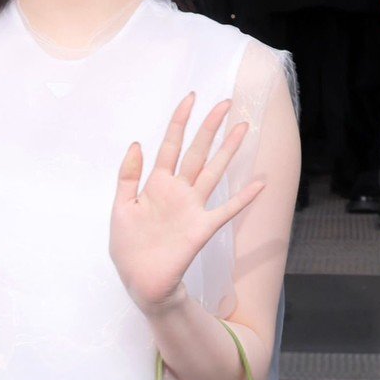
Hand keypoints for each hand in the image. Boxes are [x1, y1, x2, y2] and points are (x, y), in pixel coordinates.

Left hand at [109, 96, 263, 315]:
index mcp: (156, 183)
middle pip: (197, 152)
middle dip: (210, 127)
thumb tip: (136, 143)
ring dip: (229, 150)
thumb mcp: (120, 207)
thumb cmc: (128, 247)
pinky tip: (259, 182)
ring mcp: (193, 207)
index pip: (170, 145)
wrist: (139, 280)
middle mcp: (178, 190)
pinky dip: (243, 197)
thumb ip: (128, 176)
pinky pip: (226, 209)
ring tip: (244, 127)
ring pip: (214, 171)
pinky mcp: (202, 227)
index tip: (191, 98)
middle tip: (226, 103)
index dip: (180, 122)